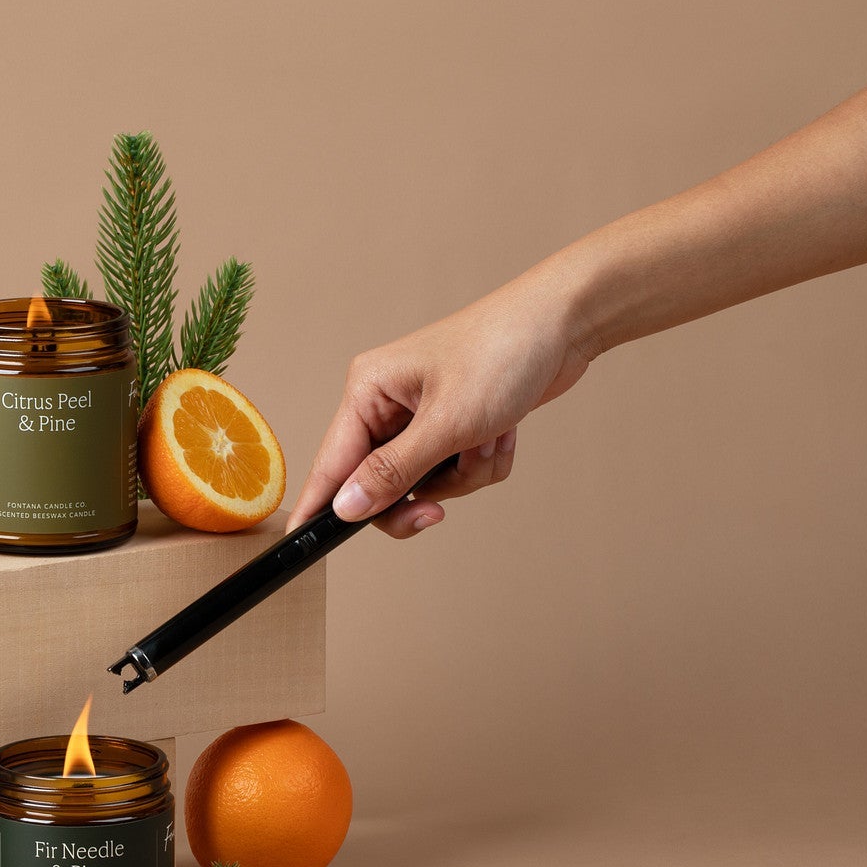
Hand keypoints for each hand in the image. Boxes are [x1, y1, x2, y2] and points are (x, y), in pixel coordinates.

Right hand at [286, 277, 591, 535]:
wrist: (564, 324)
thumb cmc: (502, 353)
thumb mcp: (446, 422)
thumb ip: (393, 471)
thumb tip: (346, 507)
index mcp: (368, 390)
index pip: (331, 461)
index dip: (319, 506)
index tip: (303, 542)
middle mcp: (386, 403)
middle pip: (379, 483)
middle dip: (419, 494)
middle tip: (438, 512)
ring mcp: (421, 415)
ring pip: (425, 483)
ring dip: (464, 473)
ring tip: (490, 438)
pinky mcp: (453, 424)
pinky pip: (456, 471)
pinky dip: (483, 461)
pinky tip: (504, 431)